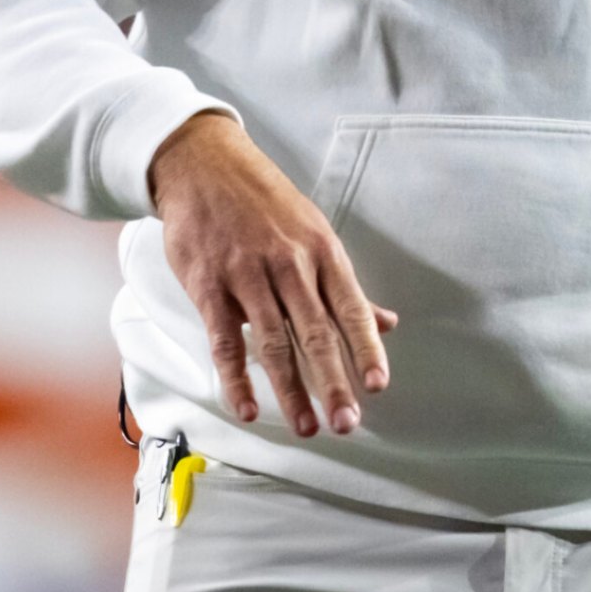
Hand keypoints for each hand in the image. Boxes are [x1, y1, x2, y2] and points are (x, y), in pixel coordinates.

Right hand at [148, 111, 397, 438]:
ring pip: (274, 341)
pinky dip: (236, 377)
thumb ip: (343, 287)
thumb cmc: (264, 203)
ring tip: (306, 427)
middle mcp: (289, 264)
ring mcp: (247, 274)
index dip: (366, 348)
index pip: (350, 307)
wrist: (204, 165)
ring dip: (291, 389)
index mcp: (321, 252)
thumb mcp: (312, 233)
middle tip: (347, 423)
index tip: (378, 385)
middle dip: (334, 381)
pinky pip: (224, 339)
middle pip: (316, 331)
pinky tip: (249, 407)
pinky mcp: (209, 283)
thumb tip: (386, 323)